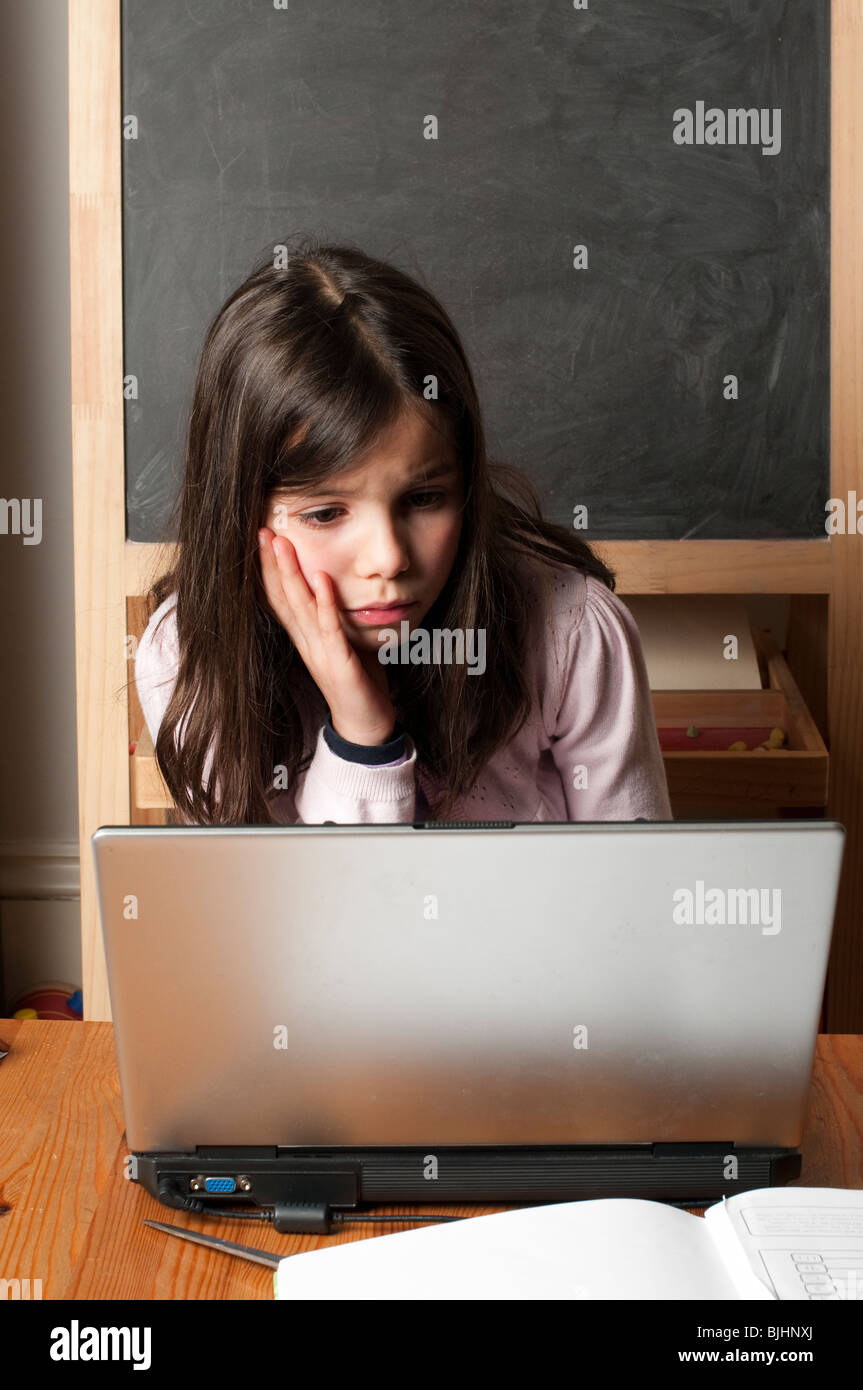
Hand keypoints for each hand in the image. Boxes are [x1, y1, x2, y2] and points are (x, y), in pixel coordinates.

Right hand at [257, 527, 396, 744]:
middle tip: (262, 531)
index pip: (281, 598)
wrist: (366, 725)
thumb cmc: (359, 682)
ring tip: (282, 544)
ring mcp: (319, 653)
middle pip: (282, 597)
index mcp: (305, 638)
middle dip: (271, 563)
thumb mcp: (346, 643)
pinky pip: (329, 629)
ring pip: (300, 608)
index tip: (264, 538)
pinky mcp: (338, 664)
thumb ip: (338, 617)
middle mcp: (306, 643)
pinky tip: (321, 579)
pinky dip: (324, 603)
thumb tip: (340, 587)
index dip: (269, 569)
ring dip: (290, 575)